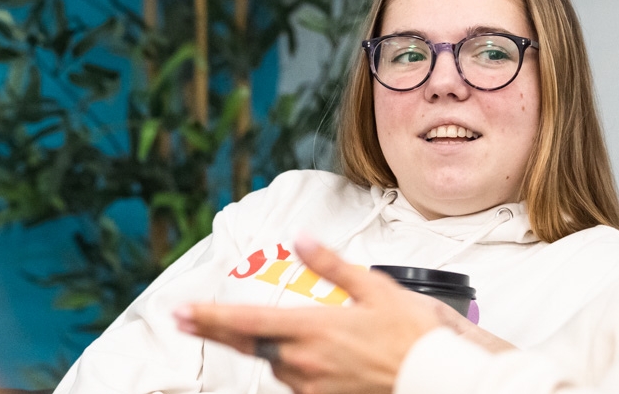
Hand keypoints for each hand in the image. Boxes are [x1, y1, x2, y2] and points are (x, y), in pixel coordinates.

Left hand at [174, 236, 448, 393]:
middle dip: (217, 329)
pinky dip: (295, 368)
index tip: (181, 311)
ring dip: (271, 349)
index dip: (208, 316)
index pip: (245, 320)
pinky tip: (312, 359)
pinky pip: (298, 383)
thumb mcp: (374, 288)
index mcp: (312, 327)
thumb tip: (301, 240)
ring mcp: (312, 386)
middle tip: (185, 318)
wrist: (437, 379)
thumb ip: (330, 265)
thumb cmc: (413, 336)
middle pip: (249, 344)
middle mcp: (304, 361)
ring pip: (276, 364)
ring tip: (297, 336)